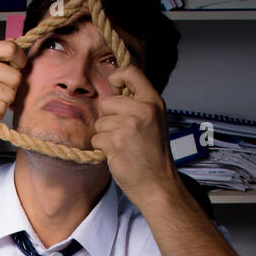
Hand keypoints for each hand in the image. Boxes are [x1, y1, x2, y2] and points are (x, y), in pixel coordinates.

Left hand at [90, 64, 178, 199]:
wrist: (158, 183)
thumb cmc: (153, 155)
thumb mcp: (153, 121)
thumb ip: (137, 105)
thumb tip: (113, 93)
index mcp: (153, 101)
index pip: (131, 72)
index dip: (117, 77)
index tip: (114, 87)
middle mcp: (143, 109)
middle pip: (107, 101)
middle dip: (108, 118)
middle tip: (122, 133)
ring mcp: (130, 125)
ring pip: (100, 122)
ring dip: (105, 135)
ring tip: (123, 146)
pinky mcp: (117, 141)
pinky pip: (97, 138)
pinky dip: (103, 148)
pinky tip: (118, 155)